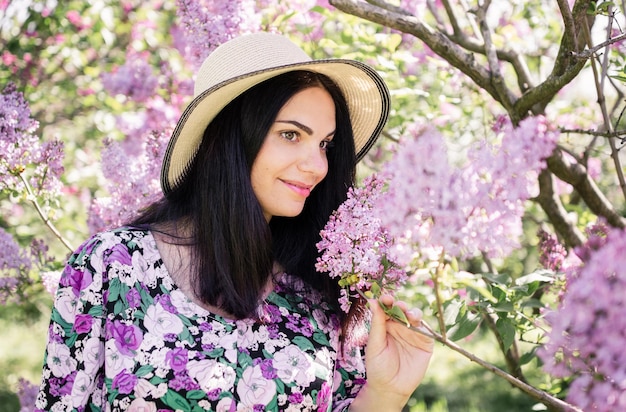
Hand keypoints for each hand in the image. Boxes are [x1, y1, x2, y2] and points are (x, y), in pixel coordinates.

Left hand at [350, 294, 433, 410]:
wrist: (390, 388)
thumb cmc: (378, 366)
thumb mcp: (375, 344)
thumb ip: (376, 324)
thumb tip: (372, 301)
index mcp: (385, 325)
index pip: (387, 308)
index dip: (386, 301)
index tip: (384, 297)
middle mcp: (400, 326)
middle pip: (402, 310)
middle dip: (400, 305)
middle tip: (396, 304)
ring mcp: (413, 333)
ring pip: (415, 317)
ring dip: (412, 312)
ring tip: (408, 314)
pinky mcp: (425, 343)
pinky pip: (426, 330)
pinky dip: (423, 325)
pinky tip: (417, 323)